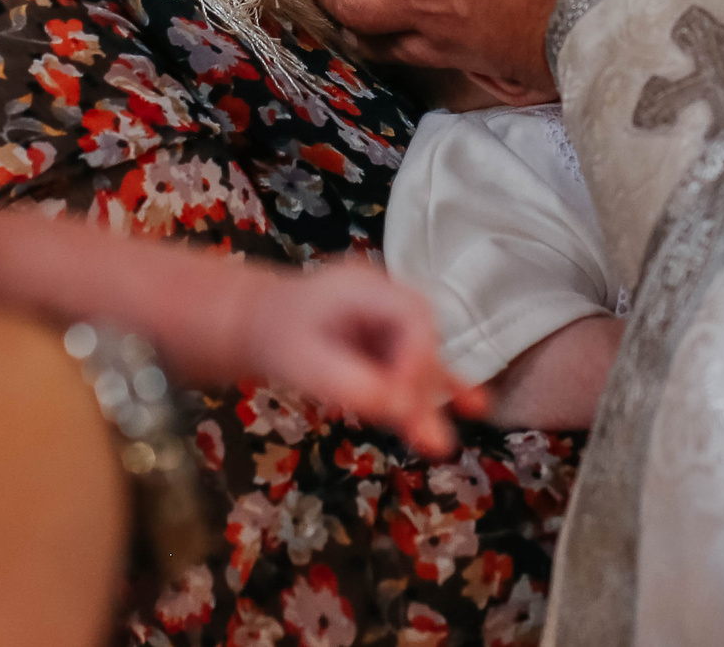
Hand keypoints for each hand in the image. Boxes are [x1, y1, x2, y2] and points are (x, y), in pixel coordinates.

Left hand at [245, 264, 485, 456]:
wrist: (254, 324)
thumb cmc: (274, 335)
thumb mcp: (303, 361)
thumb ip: (352, 382)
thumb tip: (400, 409)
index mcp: (365, 287)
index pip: (413, 316)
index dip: (418, 359)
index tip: (402, 401)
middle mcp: (385, 301)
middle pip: (422, 341)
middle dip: (425, 387)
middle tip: (427, 436)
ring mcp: (388, 323)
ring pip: (420, 360)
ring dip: (432, 396)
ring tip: (463, 425)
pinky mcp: (385, 347)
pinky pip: (412, 369)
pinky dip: (428, 392)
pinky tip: (469, 408)